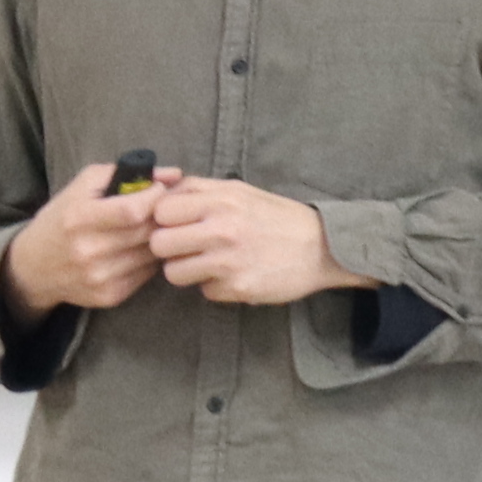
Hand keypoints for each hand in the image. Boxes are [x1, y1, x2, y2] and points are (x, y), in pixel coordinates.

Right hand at [3, 161, 162, 317]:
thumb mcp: (82, 187)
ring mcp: (100, 277)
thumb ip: (125, 173)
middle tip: (165, 208)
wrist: (32, 268)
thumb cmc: (61, 219)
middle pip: (146, 231)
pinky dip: (150, 259)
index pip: (132, 210)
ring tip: (151, 227)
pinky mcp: (110, 296)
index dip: (154, 197)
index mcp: (78, 219)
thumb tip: (173, 174)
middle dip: (162, 216)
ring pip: (152, 253)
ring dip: (159, 238)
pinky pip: (148, 274)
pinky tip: (139, 249)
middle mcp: (88, 251)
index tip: (158, 190)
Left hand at [144, 173, 357, 307]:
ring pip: (174, 273)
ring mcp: (228, 261)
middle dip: (169, 248)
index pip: (161, 210)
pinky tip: (233, 275)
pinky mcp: (237, 287)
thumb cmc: (276, 216)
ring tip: (208, 263)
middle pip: (159, 244)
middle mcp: (221, 229)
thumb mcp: (240, 191)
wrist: (323, 247)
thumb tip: (160, 193)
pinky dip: (215, 286)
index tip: (175, 224)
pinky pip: (204, 291)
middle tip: (187, 248)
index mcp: (221, 200)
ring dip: (186, 270)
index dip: (163, 219)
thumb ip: (200, 190)